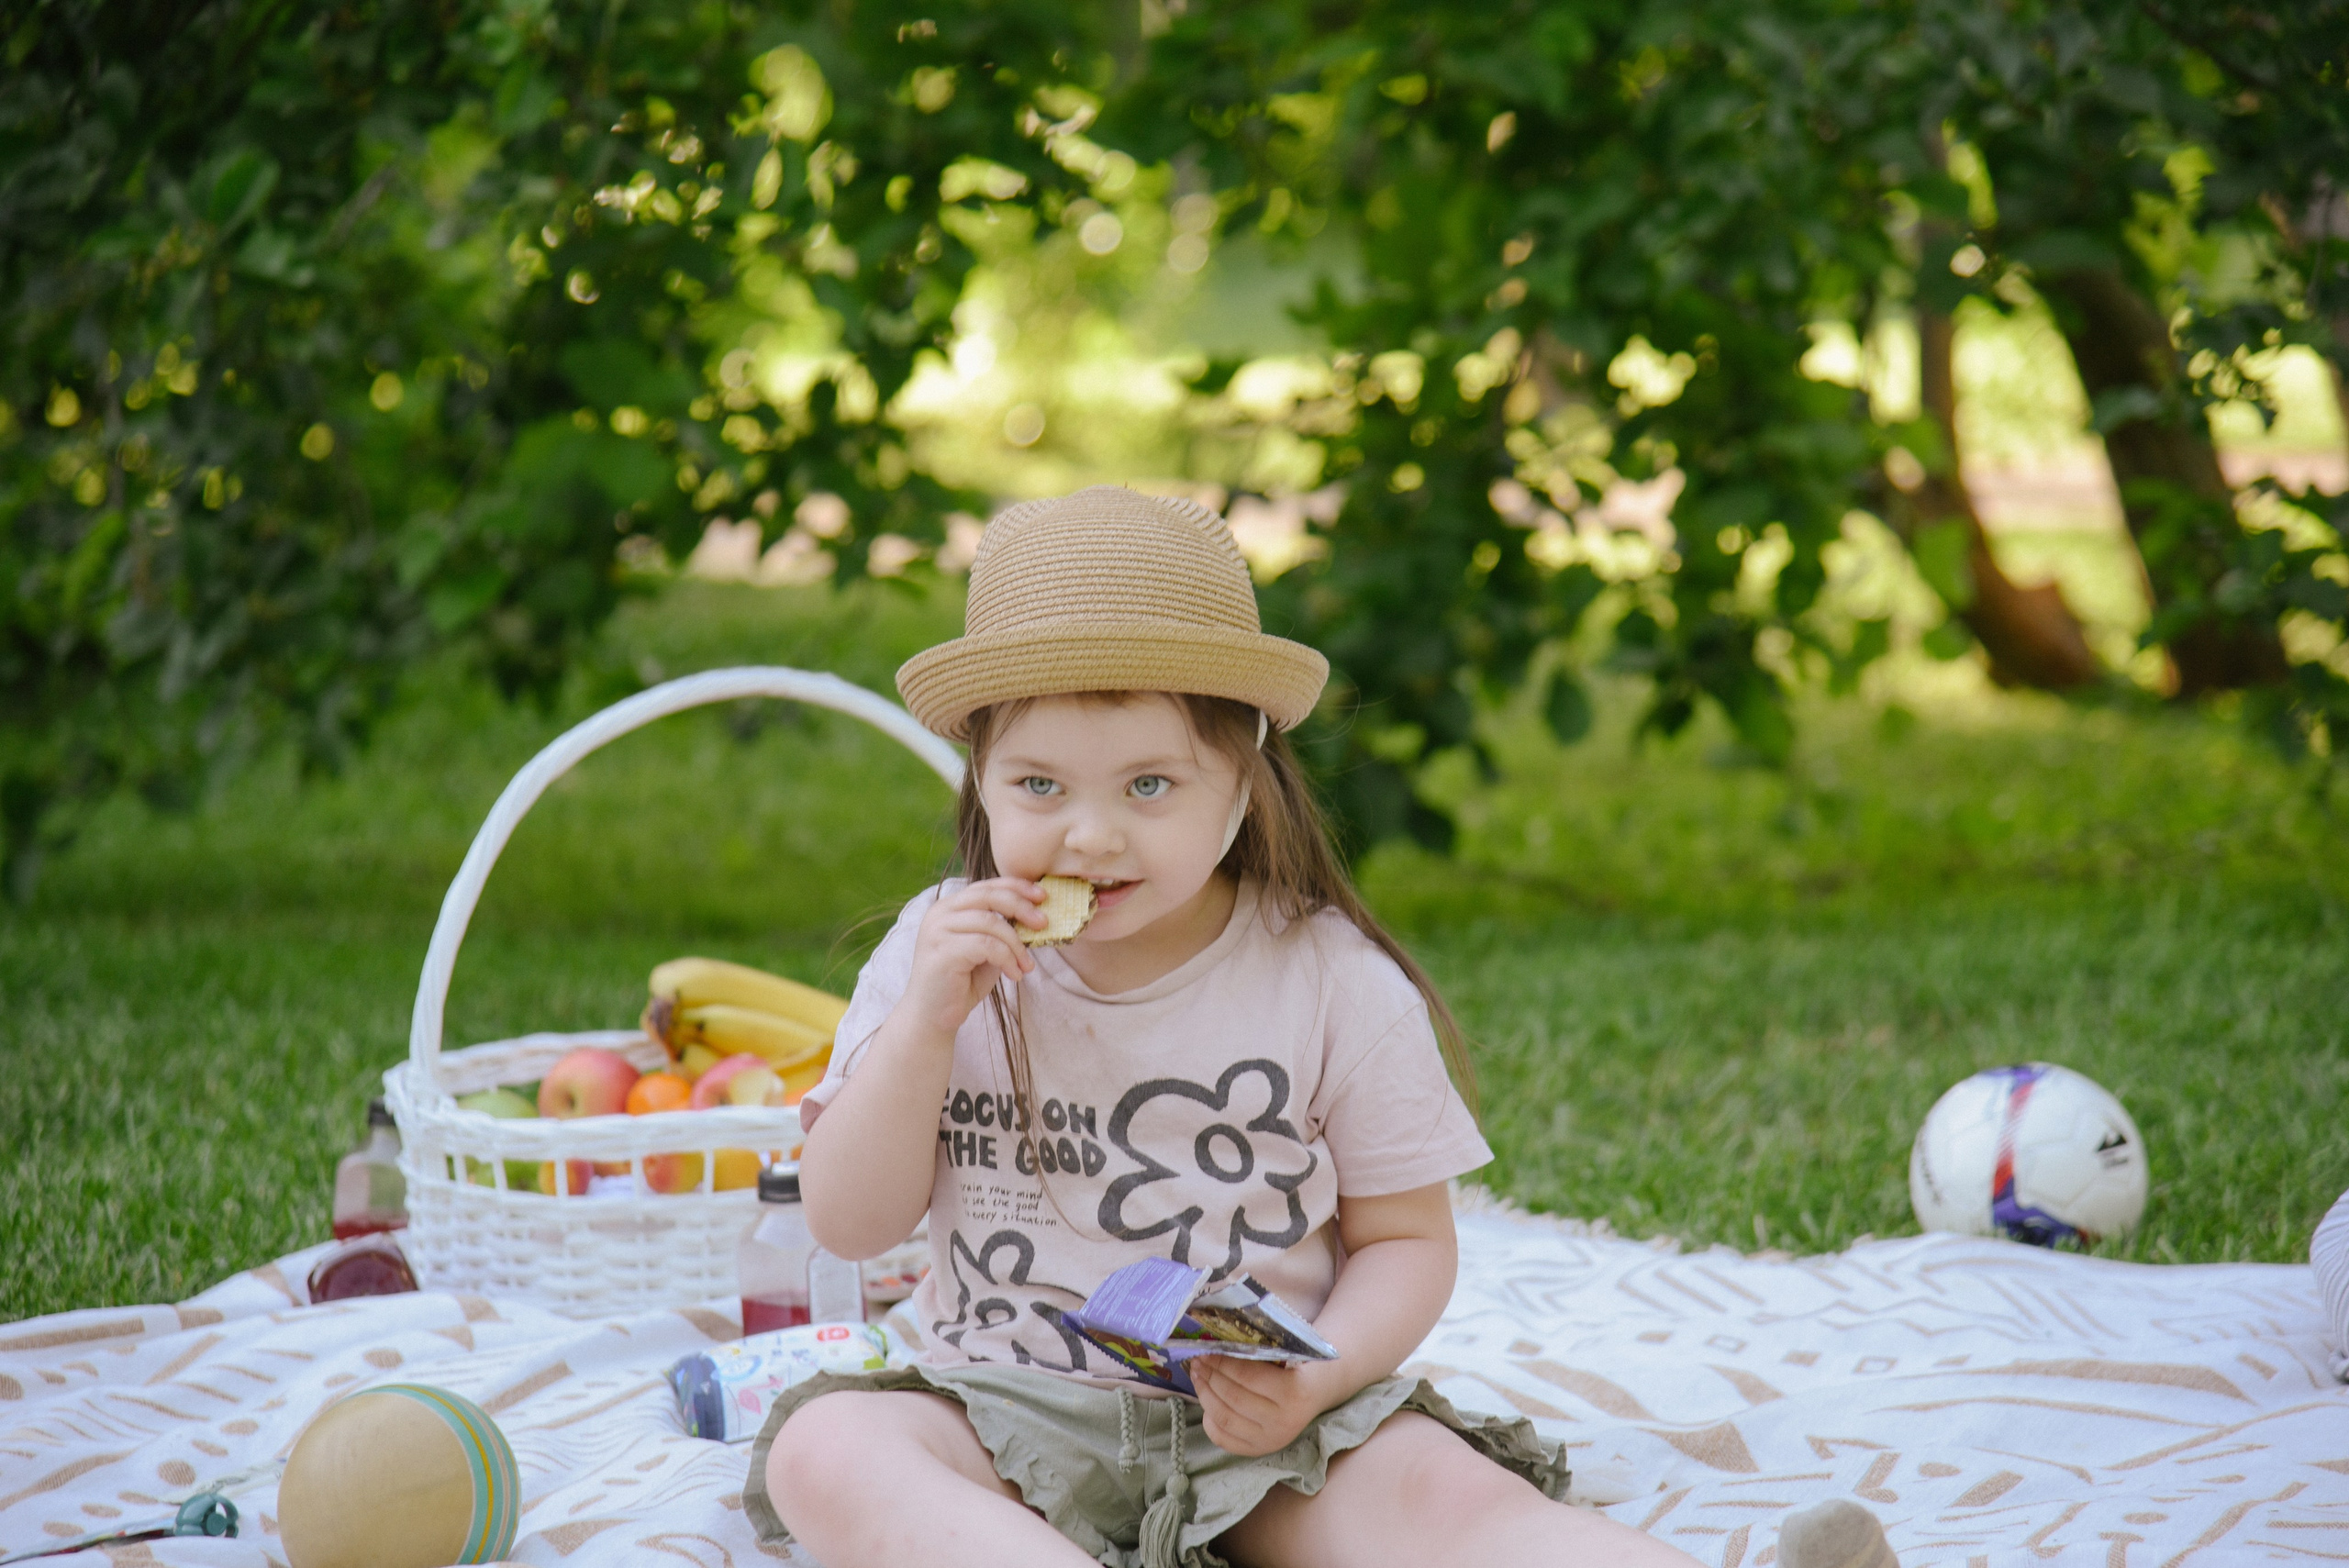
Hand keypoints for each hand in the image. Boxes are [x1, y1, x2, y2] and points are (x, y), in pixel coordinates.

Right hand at [899, 878, 1045, 1037]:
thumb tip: (1036, 916)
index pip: (986, 886)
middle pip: (989, 896)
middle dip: (1021, 907)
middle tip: (1044, 924)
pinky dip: (1008, 959)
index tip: (1042, 897)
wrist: (933, 1017)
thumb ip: (1001, 930)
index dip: (1017, 887)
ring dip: (1017, 945)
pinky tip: (1014, 974)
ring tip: (1027, 966)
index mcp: (949, 907)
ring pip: (991, 922)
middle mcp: (940, 913)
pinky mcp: (943, 951)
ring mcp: (938, 930)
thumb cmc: (961, 983)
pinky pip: (987, 946)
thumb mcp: (986, 950)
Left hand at [1190, 1356, 1344, 1457]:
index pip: (1247, 1377)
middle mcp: (1283, 1421)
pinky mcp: (1260, 1451)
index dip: (1222, 1362)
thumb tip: (1216, 1345)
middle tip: (1198, 1362)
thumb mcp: (1288, 1353)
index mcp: (1293, 1392)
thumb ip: (1258, 1352)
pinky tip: (1206, 1403)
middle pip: (1233, 1398)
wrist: (1317, 1392)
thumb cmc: (1298, 1366)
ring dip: (1205, 1396)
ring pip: (1225, 1418)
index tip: (1206, 1350)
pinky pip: (1224, 1439)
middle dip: (1210, 1377)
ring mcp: (1271, 1440)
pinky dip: (1209, 1421)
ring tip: (1198, 1377)